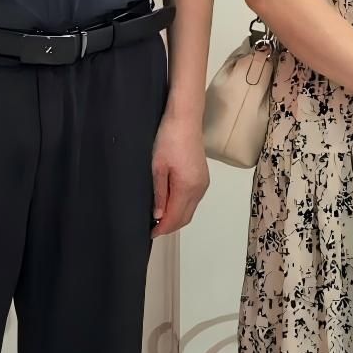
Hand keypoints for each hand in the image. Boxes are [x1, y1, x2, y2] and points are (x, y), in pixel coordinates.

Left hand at [151, 105, 210, 236]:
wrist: (184, 119)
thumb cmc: (168, 139)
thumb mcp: (157, 167)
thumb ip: (160, 194)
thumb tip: (159, 216)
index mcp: (187, 187)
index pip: (175, 217)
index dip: (162, 228)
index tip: (149, 233)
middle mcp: (199, 189)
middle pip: (185, 217)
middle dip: (170, 226)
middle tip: (152, 228)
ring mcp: (203, 183)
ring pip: (190, 210)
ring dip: (176, 217)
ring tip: (158, 218)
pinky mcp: (203, 178)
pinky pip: (193, 200)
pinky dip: (182, 207)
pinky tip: (169, 204)